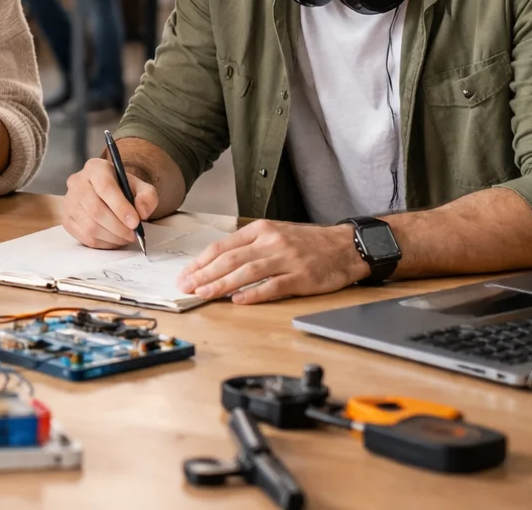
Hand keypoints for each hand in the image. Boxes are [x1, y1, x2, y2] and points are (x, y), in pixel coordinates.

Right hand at [63, 157, 159, 247]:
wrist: (106, 195)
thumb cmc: (123, 190)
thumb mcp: (140, 187)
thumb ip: (147, 197)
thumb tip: (141, 213)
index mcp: (95, 168)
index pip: (105, 187)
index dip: (121, 207)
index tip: (135, 223)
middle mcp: (77, 181)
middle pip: (96, 209)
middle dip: (118, 227)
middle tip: (133, 235)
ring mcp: (68, 201)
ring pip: (90, 226)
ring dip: (112, 237)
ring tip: (125, 238)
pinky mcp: (66, 219)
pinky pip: (84, 236)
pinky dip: (103, 243)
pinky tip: (114, 240)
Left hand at [176, 221, 369, 303]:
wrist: (345, 246)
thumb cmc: (307, 242)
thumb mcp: (274, 234)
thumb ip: (248, 246)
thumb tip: (216, 264)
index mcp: (260, 230)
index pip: (222, 246)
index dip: (201, 262)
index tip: (186, 275)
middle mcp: (271, 242)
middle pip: (230, 259)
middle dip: (204, 274)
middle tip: (187, 287)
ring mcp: (286, 259)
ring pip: (247, 272)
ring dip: (222, 284)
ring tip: (204, 294)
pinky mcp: (302, 276)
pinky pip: (274, 286)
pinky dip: (254, 294)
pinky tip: (238, 300)